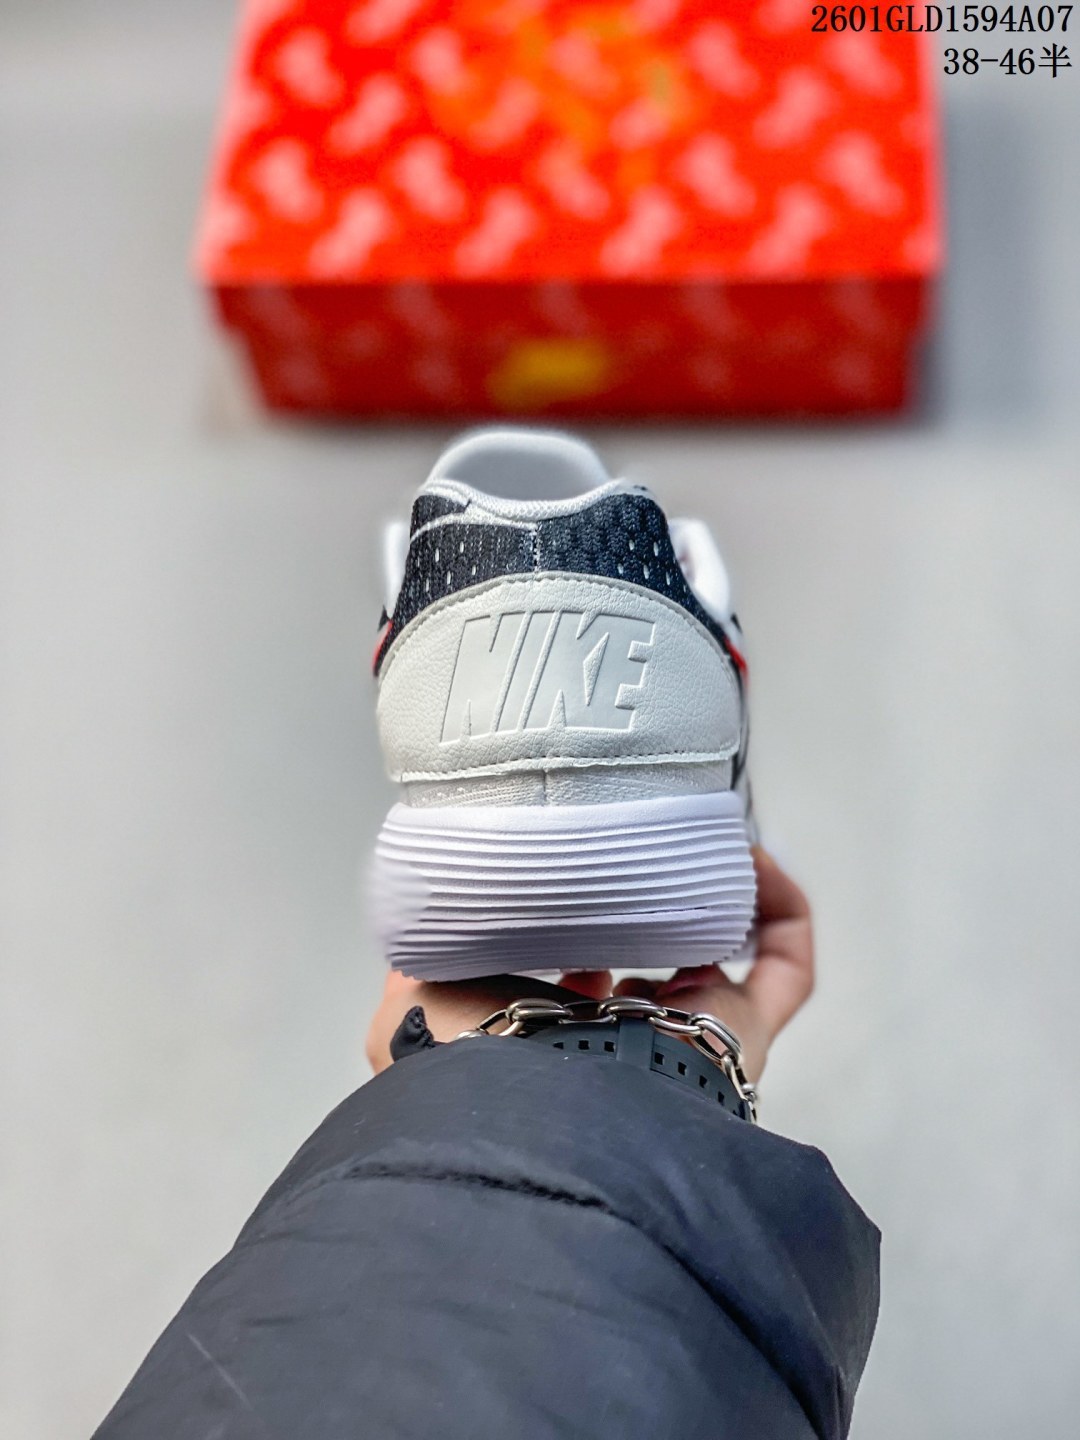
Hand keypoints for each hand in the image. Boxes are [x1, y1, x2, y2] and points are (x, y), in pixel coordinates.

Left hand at [365, 848, 812, 1084]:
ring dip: (719, 902)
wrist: (540, 1114)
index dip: (574, 933)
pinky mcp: (745, 1035)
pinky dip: (780, 909)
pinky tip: (755, 858)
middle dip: (654, 912)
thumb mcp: (414, 995)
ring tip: (705, 843)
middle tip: (650, 854)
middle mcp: (621, 1050)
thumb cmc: (471, 1058)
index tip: (566, 886)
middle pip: (652, 973)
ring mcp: (688, 1044)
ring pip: (719, 967)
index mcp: (546, 1047)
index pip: (571, 989)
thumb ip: (431, 952)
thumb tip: (438, 914)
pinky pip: (784, 968)